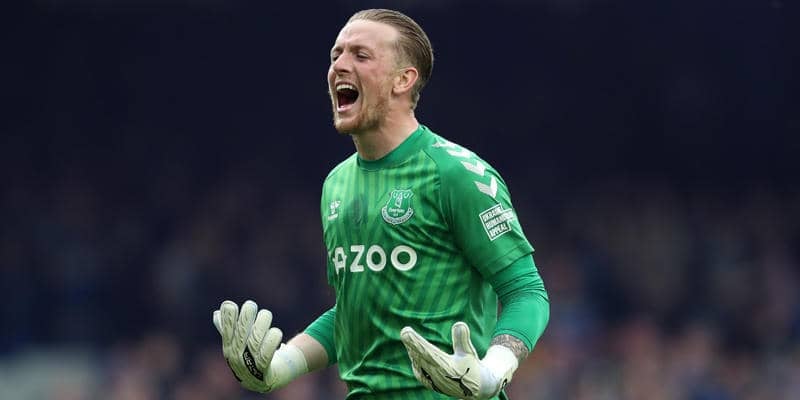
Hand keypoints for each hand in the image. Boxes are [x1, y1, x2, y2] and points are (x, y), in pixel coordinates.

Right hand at [212, 300, 283, 391]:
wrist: (263, 380)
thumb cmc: (250, 355)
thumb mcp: (237, 342)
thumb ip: (228, 328)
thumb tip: (217, 313)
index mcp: (229, 346)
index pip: (225, 329)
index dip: (227, 317)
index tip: (231, 305)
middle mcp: (237, 355)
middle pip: (241, 333)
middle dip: (246, 316)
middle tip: (251, 305)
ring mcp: (249, 363)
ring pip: (255, 340)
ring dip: (262, 323)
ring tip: (266, 315)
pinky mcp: (264, 369)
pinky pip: (267, 353)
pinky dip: (272, 340)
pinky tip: (275, 332)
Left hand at [400, 322, 517, 399]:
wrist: (477, 389)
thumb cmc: (473, 367)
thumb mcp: (470, 352)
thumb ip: (462, 339)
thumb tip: (459, 324)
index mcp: (447, 366)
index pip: (427, 352)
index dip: (416, 342)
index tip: (407, 332)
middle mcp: (438, 375)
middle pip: (420, 357)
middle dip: (412, 345)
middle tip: (405, 332)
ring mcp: (434, 381)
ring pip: (419, 364)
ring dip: (412, 352)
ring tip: (407, 338)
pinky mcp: (432, 384)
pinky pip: (420, 372)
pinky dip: (415, 362)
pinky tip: (413, 354)